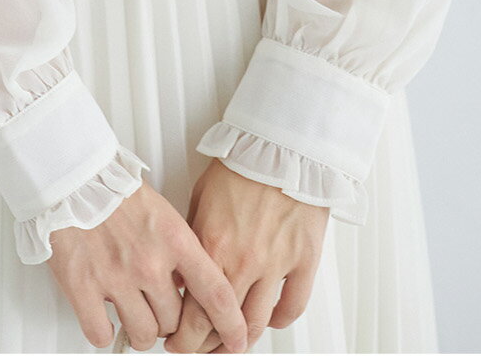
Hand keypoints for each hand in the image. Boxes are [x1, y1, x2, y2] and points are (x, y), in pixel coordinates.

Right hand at [47, 179, 249, 352]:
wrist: (72, 176)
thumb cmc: (114, 189)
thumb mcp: (162, 213)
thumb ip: (180, 250)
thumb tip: (189, 284)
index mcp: (174, 240)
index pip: (216, 294)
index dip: (230, 325)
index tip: (235, 339)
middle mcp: (149, 262)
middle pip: (176, 322)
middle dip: (171, 324)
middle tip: (161, 313)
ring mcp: (116, 278)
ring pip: (143, 334)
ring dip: (141, 332)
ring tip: (134, 315)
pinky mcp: (83, 287)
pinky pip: (101, 334)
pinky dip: (105, 333)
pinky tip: (105, 318)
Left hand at [162, 159, 328, 351]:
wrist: (282, 144)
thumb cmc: (241, 163)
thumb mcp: (200, 198)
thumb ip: (192, 239)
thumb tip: (179, 271)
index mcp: (211, 244)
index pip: (190, 309)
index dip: (181, 335)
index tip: (176, 340)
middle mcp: (242, 260)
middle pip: (220, 325)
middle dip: (204, 345)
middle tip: (198, 348)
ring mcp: (275, 264)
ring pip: (255, 324)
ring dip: (240, 340)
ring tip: (231, 343)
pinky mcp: (304, 260)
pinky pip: (292, 307)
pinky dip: (279, 321)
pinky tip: (268, 319)